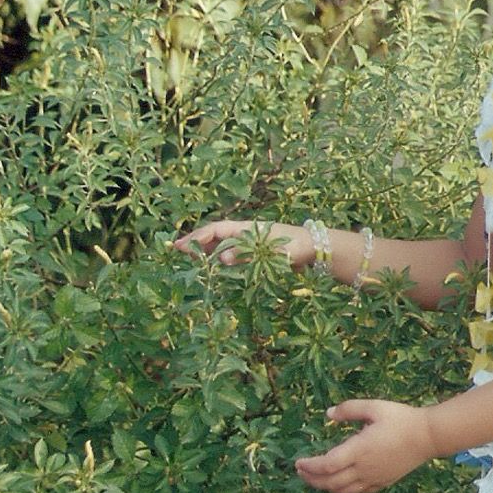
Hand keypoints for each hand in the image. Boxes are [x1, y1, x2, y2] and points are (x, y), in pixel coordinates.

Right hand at [173, 220, 313, 266]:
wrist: (315, 248)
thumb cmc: (295, 246)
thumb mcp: (271, 250)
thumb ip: (246, 254)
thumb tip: (221, 257)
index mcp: (247, 228)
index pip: (217, 229)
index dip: (199, 237)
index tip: (181, 245)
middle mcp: (246, 233)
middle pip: (216, 235)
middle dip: (197, 241)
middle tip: (177, 250)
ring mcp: (251, 242)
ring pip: (223, 244)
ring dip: (206, 250)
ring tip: (189, 257)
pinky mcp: (256, 253)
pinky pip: (233, 253)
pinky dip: (220, 257)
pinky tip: (212, 264)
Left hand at [294, 400, 437, 492]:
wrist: (428, 436)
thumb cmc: (401, 418)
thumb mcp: (375, 407)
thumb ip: (350, 409)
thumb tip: (328, 414)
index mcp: (359, 450)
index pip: (327, 465)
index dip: (310, 466)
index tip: (298, 462)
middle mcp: (364, 468)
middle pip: (330, 482)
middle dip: (312, 479)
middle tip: (300, 471)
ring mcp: (373, 478)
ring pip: (343, 491)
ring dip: (325, 487)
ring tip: (315, 478)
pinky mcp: (382, 482)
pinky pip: (357, 492)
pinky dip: (342, 491)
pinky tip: (339, 483)